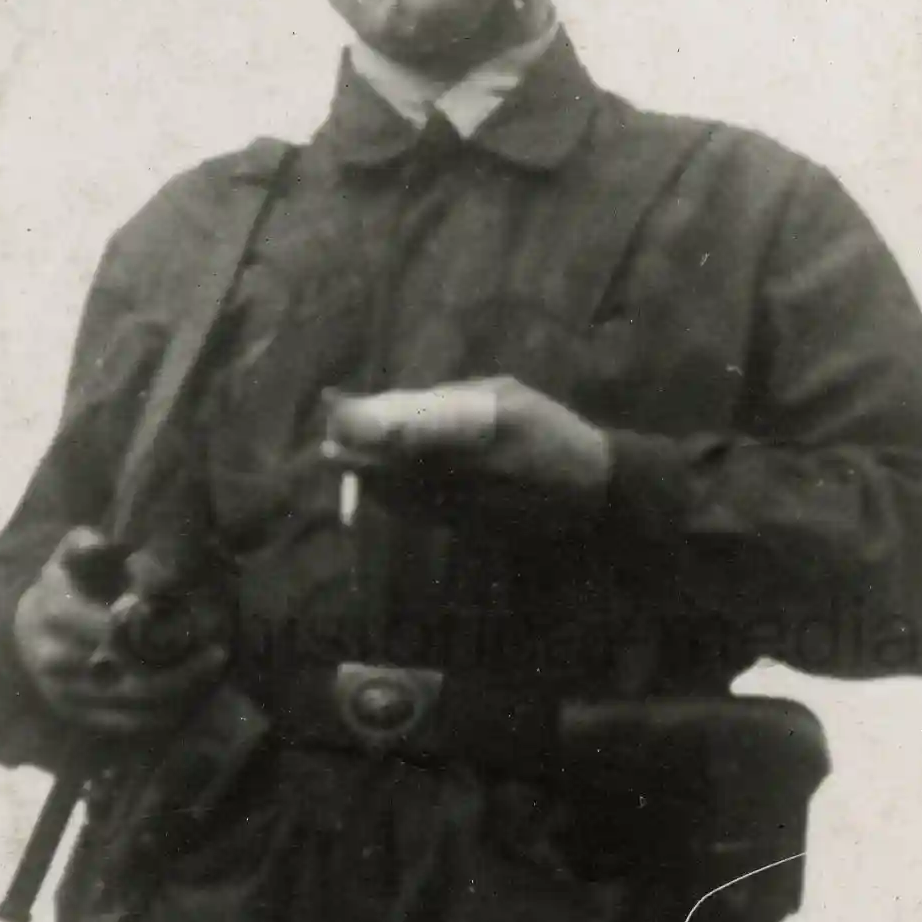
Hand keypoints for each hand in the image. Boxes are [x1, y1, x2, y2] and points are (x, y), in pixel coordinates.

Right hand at [11, 528, 229, 736]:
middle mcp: (55, 660)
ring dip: (180, 692)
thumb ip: (83, 546)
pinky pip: (128, 724)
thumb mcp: (68, 561)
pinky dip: (164, 715)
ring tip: (213, 674)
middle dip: (180, 666)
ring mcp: (66, 693)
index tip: (194, 623)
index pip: (114, 630)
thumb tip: (98, 542)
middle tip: (219, 654)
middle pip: (130, 672)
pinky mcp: (78, 716)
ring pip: (134, 702)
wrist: (26, 634)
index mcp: (55, 615)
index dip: (156, 628)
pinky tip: (192, 698)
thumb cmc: (64, 590)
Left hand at [321, 375, 612, 523]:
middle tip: (328, 445)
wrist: (592, 489)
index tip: (337, 411)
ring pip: (401, 494)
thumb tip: (398, 403)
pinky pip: (418, 514)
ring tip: (342, 463)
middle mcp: (469, 470)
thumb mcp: (508, 396)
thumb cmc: (552, 430)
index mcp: (480, 429)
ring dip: (367, 480)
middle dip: (355, 454)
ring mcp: (468, 503)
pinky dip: (391, 501)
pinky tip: (376, 491)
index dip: (366, 422)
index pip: (405, 427)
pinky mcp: (469, 526)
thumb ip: (453, 400)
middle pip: (394, 465)